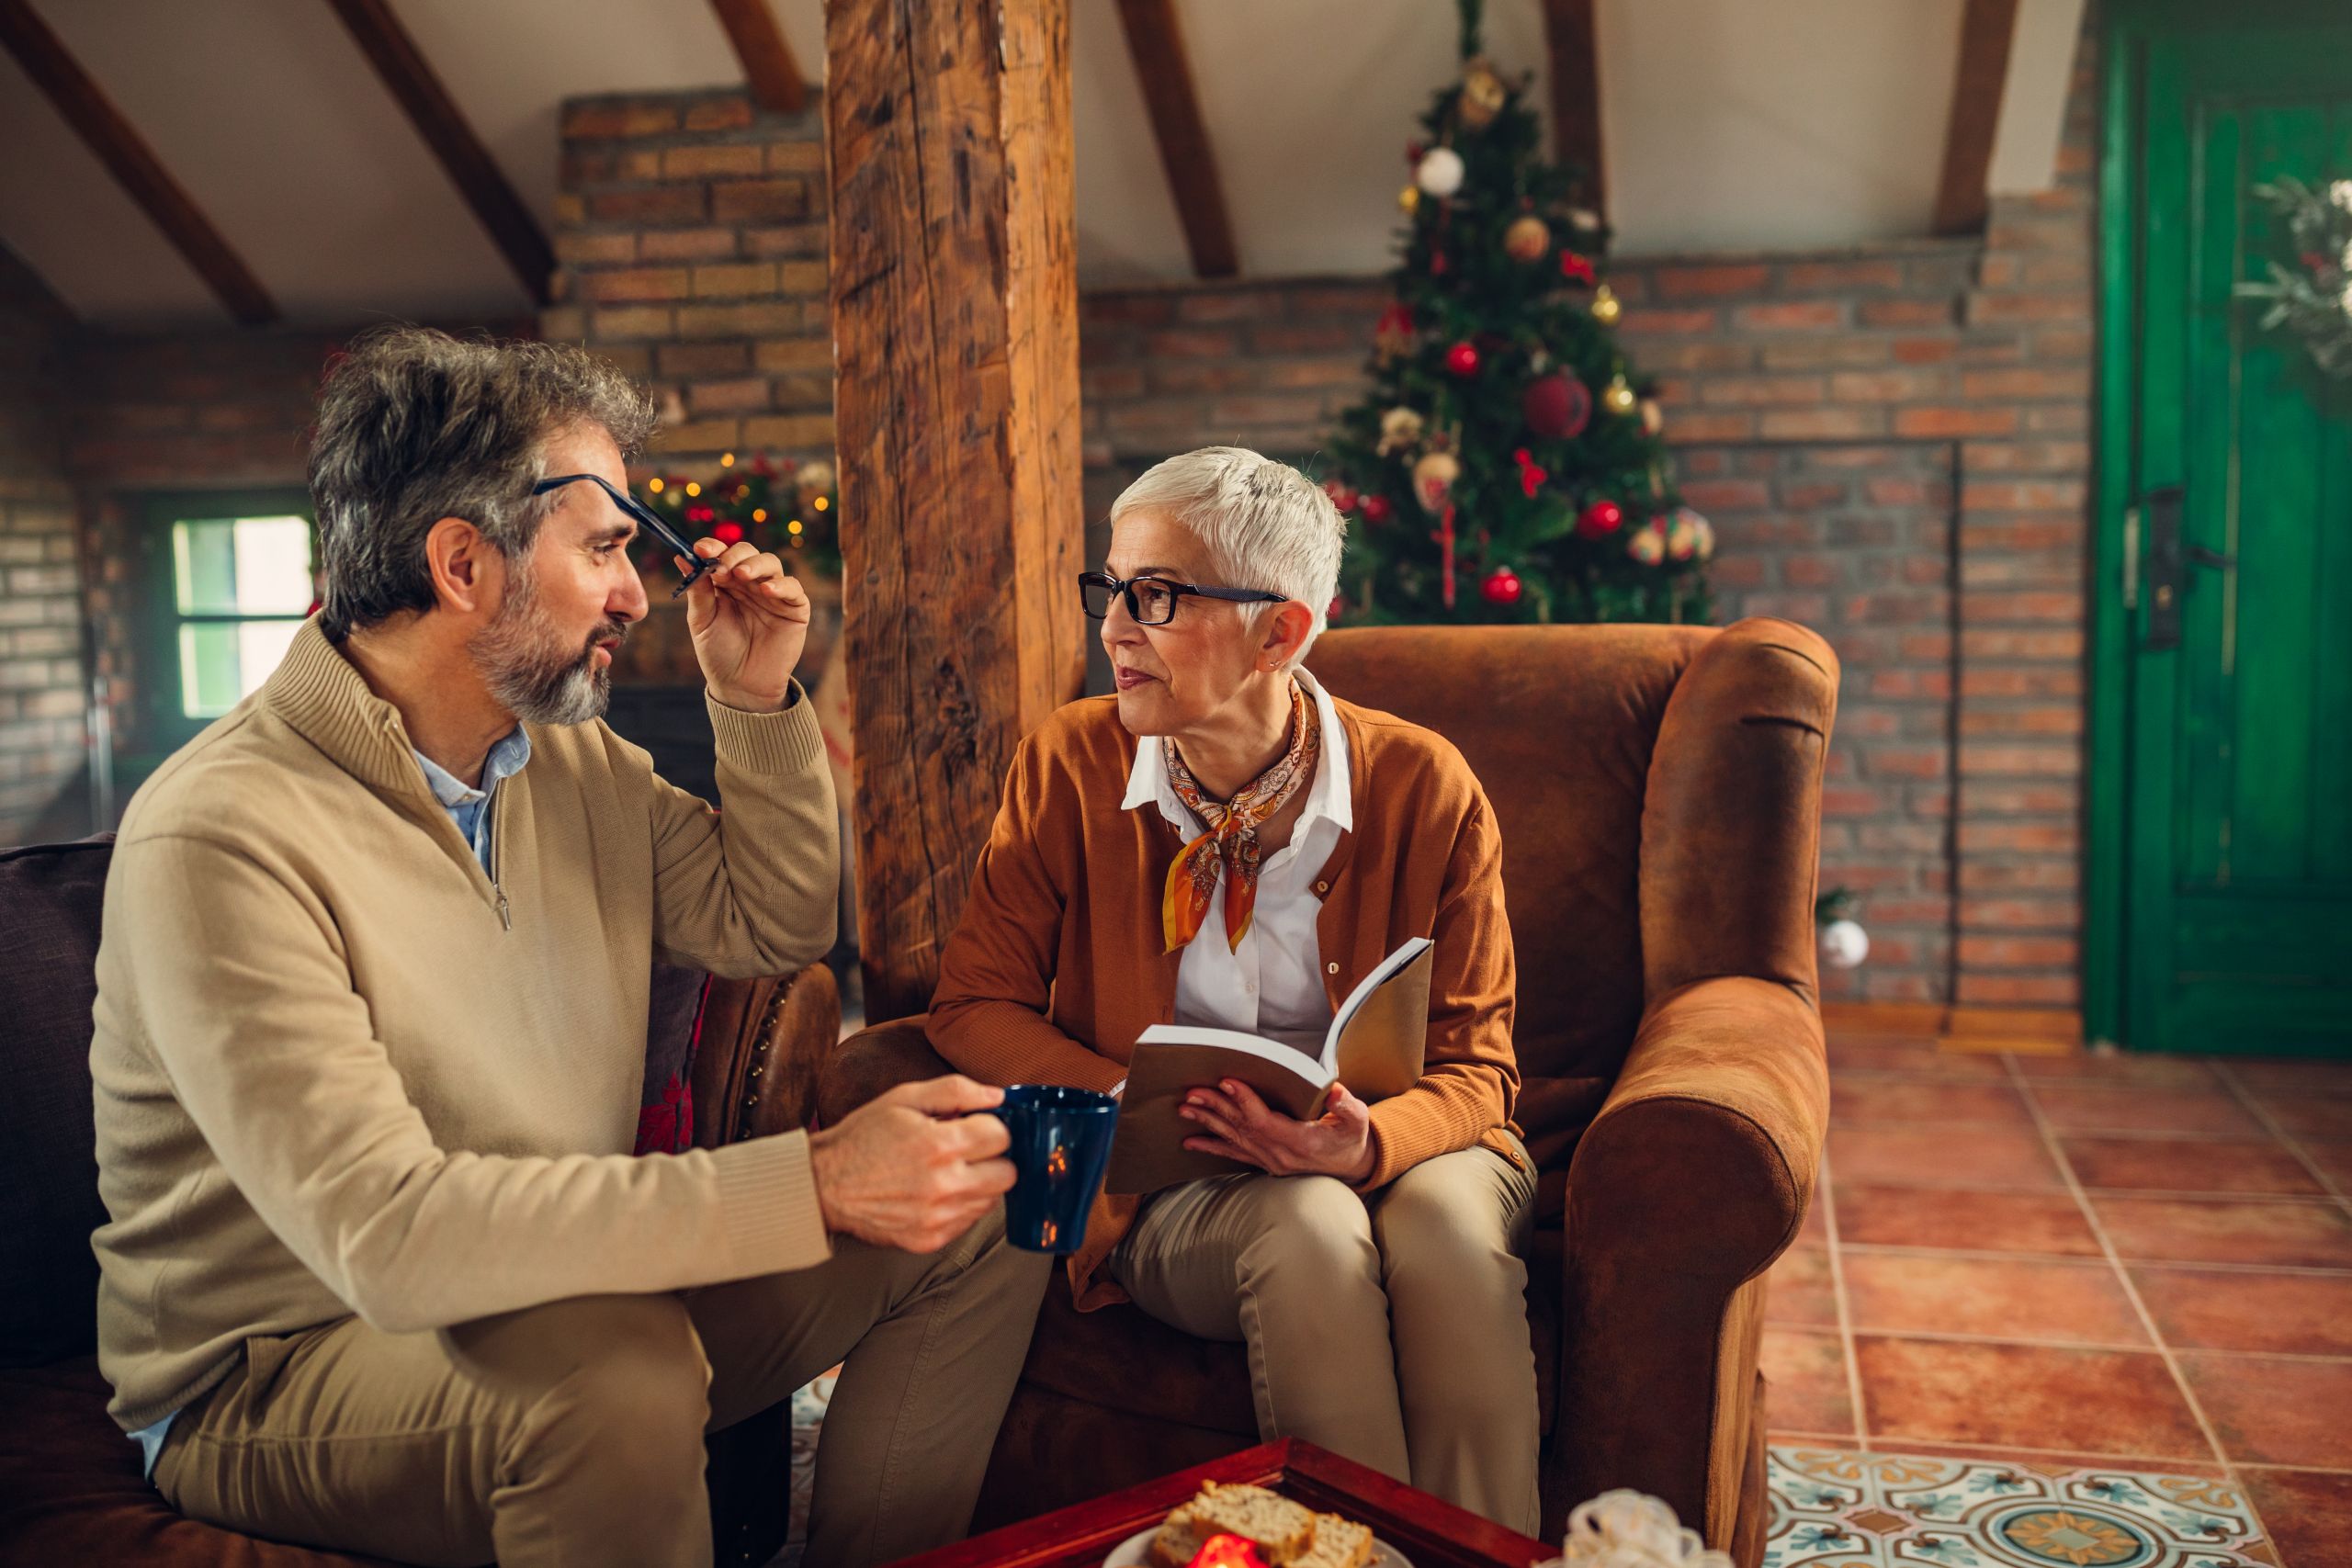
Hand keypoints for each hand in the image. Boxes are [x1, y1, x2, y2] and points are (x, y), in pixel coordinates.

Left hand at [683, 537, 809, 710]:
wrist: (741, 686)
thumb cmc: (719, 653)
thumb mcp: (702, 621)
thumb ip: (698, 590)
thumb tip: (681, 557)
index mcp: (725, 583)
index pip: (721, 555)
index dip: (713, 547)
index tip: (700, 549)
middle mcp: (750, 583)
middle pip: (747, 553)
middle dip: (733, 555)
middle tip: (721, 567)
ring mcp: (773, 594)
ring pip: (770, 563)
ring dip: (756, 564)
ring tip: (742, 574)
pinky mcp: (795, 608)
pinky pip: (793, 587)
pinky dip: (781, 585)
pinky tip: (766, 590)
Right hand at [808, 1076, 1016, 1252]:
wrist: (824, 1185)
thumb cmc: (863, 1136)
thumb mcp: (904, 1098)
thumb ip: (956, 1091)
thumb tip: (998, 1097)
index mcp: (939, 1144)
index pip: (1002, 1137)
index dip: (991, 1127)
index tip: (975, 1126)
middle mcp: (943, 1185)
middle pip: (1007, 1174)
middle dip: (993, 1157)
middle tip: (969, 1150)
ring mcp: (938, 1218)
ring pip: (991, 1200)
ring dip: (979, 1183)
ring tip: (948, 1170)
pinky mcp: (931, 1240)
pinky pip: (969, 1222)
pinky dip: (960, 1206)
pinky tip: (936, 1192)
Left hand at [1180, 1079, 1375, 1183]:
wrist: (1350, 1168)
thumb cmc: (1350, 1139)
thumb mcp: (1357, 1121)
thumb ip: (1347, 1107)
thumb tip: (1334, 1091)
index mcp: (1300, 1141)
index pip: (1265, 1120)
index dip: (1245, 1101)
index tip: (1227, 1082)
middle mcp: (1279, 1154)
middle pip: (1241, 1128)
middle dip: (1216, 1107)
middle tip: (1193, 1091)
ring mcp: (1269, 1161)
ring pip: (1233, 1138)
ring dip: (1208, 1121)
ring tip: (1185, 1107)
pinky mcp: (1264, 1162)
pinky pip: (1233, 1154)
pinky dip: (1211, 1146)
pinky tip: (1190, 1142)